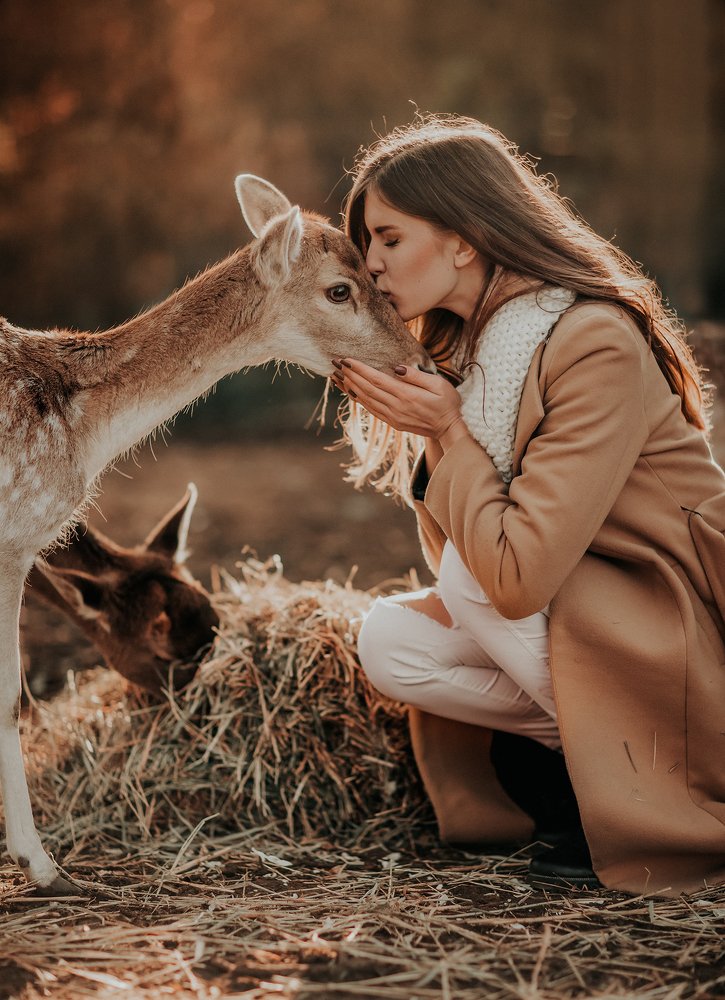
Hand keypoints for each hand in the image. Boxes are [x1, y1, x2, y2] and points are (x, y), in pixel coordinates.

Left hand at [332, 358, 468, 446]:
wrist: (450, 429)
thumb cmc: (448, 403)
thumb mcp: (439, 384)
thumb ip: (416, 376)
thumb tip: (397, 367)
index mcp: (406, 395)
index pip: (376, 379)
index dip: (359, 369)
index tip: (346, 359)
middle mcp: (396, 407)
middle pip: (366, 389)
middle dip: (349, 375)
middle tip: (335, 363)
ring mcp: (393, 416)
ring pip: (366, 400)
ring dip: (349, 387)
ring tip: (336, 376)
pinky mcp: (393, 422)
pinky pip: (371, 409)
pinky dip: (358, 399)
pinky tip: (350, 391)